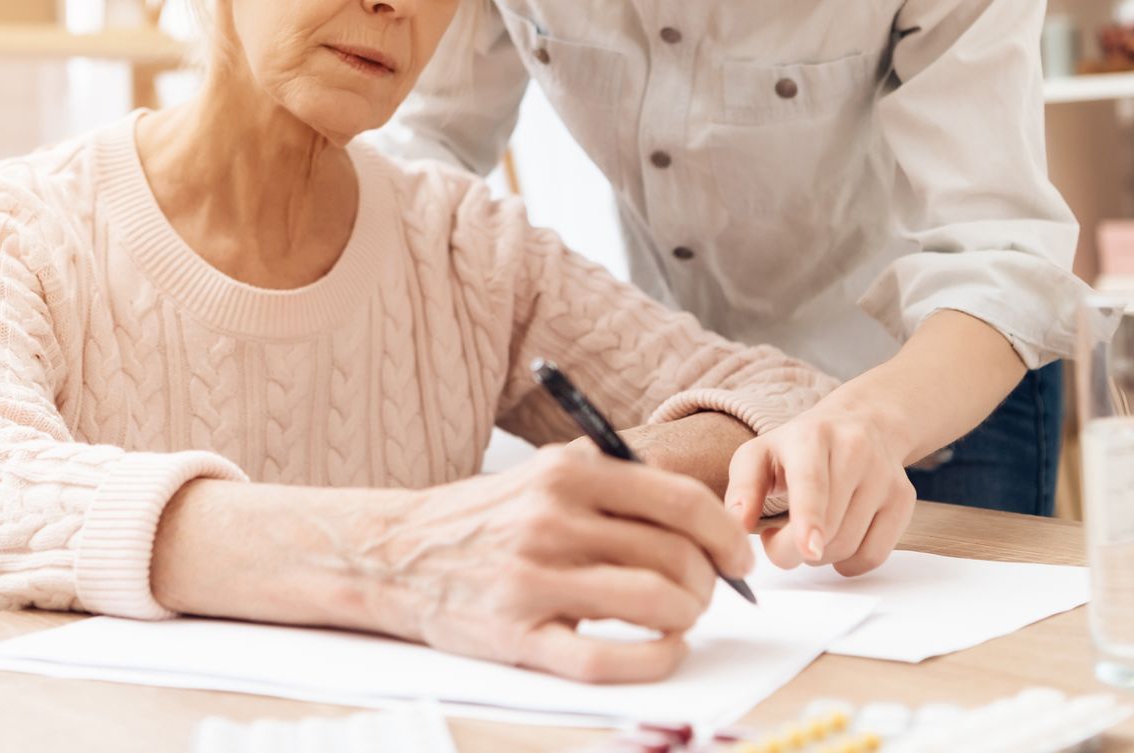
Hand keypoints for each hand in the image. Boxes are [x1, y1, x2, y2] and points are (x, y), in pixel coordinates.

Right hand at [373, 444, 753, 682]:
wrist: (395, 555)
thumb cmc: (485, 519)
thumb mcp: (544, 475)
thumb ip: (615, 482)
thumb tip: (701, 517)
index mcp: (566, 473)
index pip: (679, 500)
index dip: (725, 534)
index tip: (738, 557)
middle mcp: (551, 521)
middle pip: (674, 555)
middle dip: (707, 582)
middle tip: (703, 592)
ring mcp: (533, 581)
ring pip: (654, 603)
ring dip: (687, 616)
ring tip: (680, 618)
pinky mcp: (517, 637)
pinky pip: (606, 659)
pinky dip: (654, 659)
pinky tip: (662, 649)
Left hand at [723, 402, 915, 576]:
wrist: (860, 424)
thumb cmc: (798, 449)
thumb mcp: (759, 455)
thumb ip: (743, 488)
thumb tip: (737, 524)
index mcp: (812, 435)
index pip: (813, 481)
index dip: (809, 517)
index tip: (808, 548)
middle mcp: (855, 449)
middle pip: (830, 525)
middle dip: (795, 550)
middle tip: (778, 541)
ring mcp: (884, 474)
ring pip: (850, 544)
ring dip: (820, 555)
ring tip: (807, 532)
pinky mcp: (903, 498)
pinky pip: (875, 554)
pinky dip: (849, 561)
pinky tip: (837, 538)